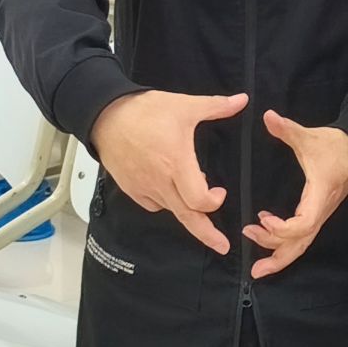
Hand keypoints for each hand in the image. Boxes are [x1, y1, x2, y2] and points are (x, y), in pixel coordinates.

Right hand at [91, 90, 247, 254]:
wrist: (105, 116)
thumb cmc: (143, 111)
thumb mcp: (185, 106)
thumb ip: (216, 106)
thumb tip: (242, 100)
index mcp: (176, 164)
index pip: (198, 200)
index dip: (213, 202)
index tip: (219, 192)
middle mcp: (160, 181)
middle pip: (187, 217)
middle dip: (206, 234)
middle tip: (222, 246)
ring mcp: (144, 188)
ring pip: (171, 209)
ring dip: (187, 211)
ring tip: (196, 205)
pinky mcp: (132, 189)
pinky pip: (154, 204)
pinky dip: (166, 203)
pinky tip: (171, 191)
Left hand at [244, 111, 347, 278]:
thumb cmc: (335, 146)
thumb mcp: (311, 137)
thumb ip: (288, 129)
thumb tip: (267, 116)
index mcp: (320, 195)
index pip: (304, 223)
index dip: (283, 229)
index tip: (262, 219)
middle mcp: (321, 211)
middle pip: (301, 243)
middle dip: (277, 255)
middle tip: (253, 264)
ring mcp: (320, 214)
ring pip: (302, 245)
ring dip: (280, 257)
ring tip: (258, 268)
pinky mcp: (317, 213)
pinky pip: (302, 237)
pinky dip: (286, 245)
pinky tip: (268, 239)